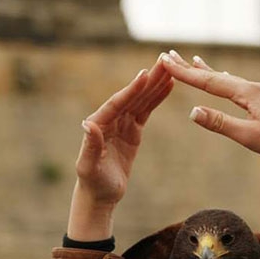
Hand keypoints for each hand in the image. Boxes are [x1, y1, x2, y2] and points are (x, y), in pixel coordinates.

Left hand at [68, 59, 173, 239]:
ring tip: (171, 69)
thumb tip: (88, 124)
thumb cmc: (93, 184)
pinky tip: (168, 86)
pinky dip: (156, 99)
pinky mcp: (132, 131)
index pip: (116, 104)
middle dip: (148, 80)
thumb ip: (90, 146)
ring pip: (140, 100)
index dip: (131, 90)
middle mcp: (109, 120)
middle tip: (164, 62)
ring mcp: (121, 124)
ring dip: (155, 85)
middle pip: (131, 96)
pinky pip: (145, 111)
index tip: (144, 74)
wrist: (99, 196)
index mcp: (98, 125)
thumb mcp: (89, 167)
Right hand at [160, 51, 259, 213]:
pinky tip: (228, 78)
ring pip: (229, 79)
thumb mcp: (246, 135)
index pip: (210, 81)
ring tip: (196, 62)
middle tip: (172, 55)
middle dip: (193, 67)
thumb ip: (219, 123)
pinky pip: (241, 86)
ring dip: (210, 71)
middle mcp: (256, 87)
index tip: (166, 61)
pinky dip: (227, 80)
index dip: (185, 73)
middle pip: (217, 75)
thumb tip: (193, 111)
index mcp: (248, 93)